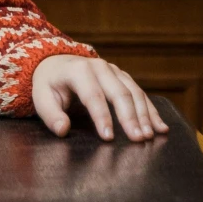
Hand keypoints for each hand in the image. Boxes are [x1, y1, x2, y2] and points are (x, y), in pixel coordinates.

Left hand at [31, 54, 167, 142]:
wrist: (56, 63)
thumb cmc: (50, 84)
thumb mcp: (42, 97)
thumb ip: (50, 114)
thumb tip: (63, 130)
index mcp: (78, 71)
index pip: (93, 95)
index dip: (102, 117)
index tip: (108, 138)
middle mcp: (100, 67)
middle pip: (119, 92)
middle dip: (130, 117)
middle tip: (138, 139)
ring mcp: (114, 71)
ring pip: (134, 92)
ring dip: (144, 115)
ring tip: (150, 136)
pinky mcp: (123, 77)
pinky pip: (140, 93)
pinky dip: (152, 111)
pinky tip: (161, 127)